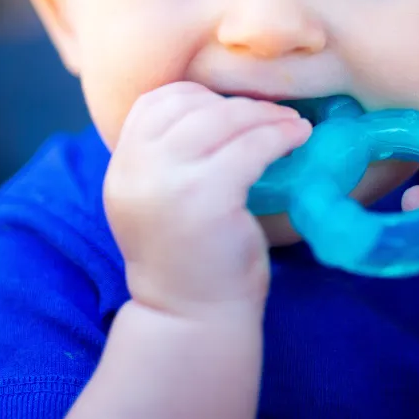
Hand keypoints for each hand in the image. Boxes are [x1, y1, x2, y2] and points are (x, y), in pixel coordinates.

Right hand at [105, 82, 310, 320]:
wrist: (191, 321)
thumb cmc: (189, 260)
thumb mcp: (158, 201)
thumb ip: (167, 158)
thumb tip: (216, 107)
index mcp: (121, 169)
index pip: (153, 104)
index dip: (196, 97)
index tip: (230, 109)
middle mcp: (136, 170)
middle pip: (189, 105)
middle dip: (237, 103)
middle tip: (273, 114)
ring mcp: (168, 182)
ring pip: (222, 118)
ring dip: (264, 115)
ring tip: (290, 124)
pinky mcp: (207, 196)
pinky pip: (251, 146)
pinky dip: (280, 135)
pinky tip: (297, 138)